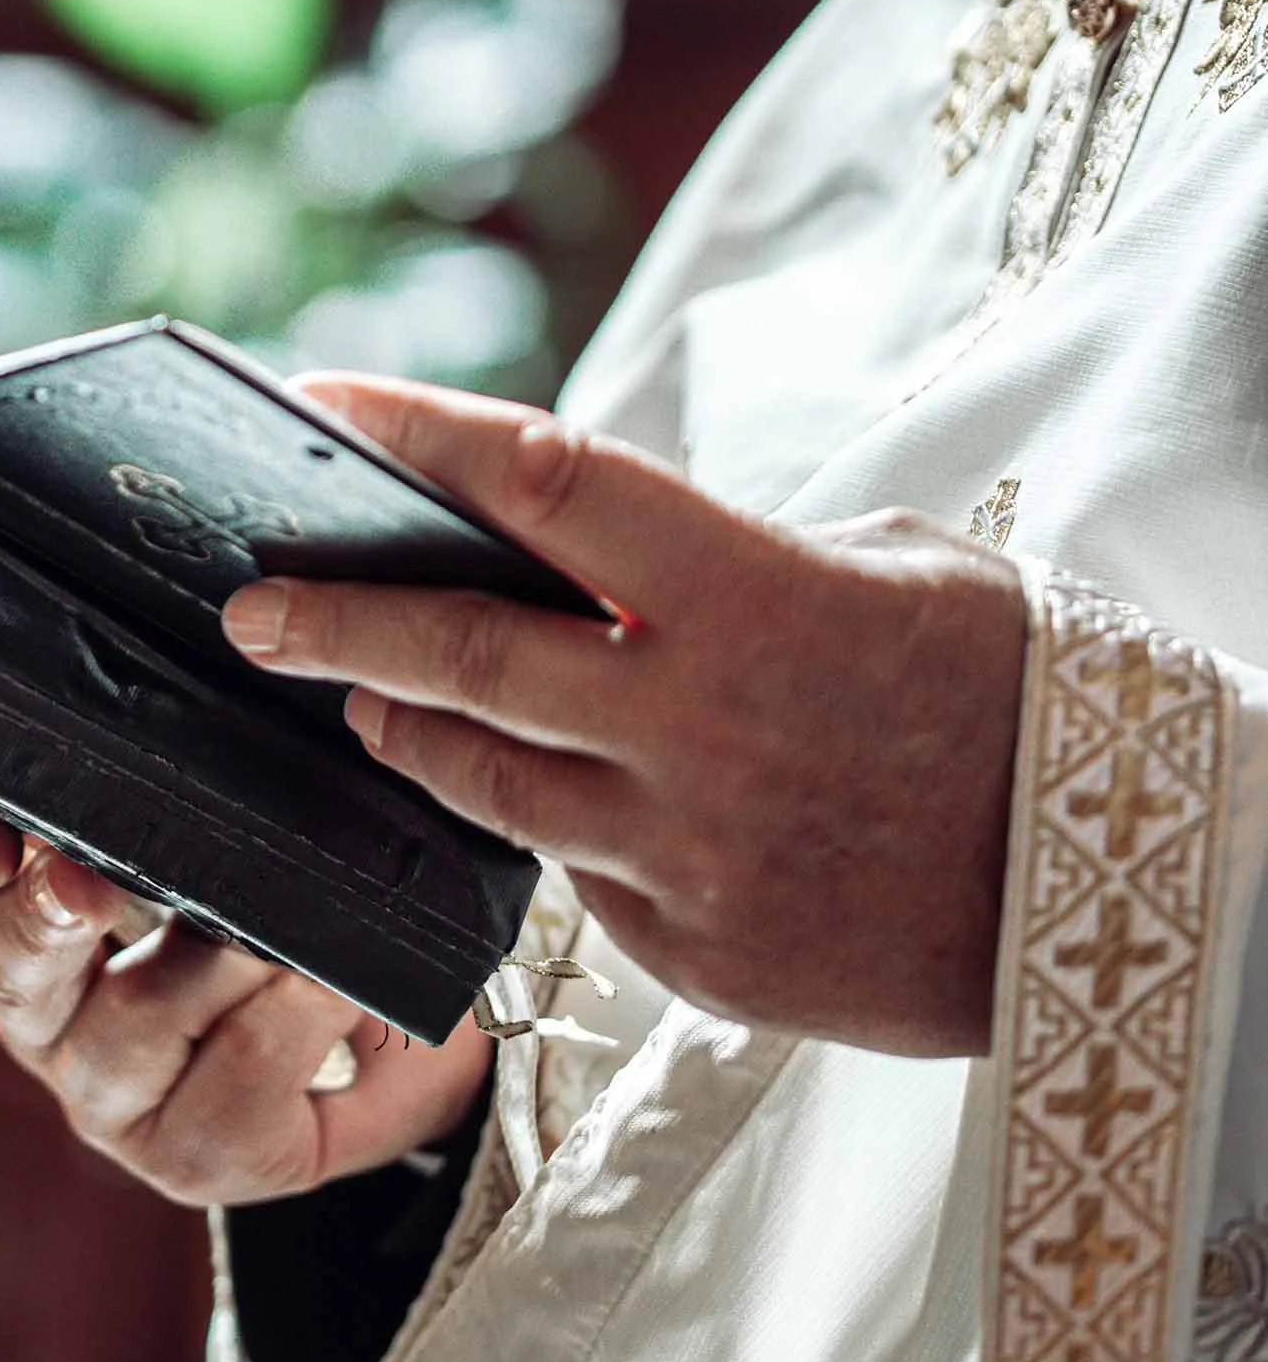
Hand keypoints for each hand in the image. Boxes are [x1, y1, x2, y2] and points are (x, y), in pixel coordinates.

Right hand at [0, 793, 491, 1205]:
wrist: (404, 1033)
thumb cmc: (296, 918)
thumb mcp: (234, 847)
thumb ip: (180, 810)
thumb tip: (185, 735)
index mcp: (32, 926)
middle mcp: (50, 1022)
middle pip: (6, 969)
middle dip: (42, 918)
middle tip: (76, 882)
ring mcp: (111, 1100)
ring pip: (132, 1021)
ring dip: (214, 959)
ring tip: (277, 925)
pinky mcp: (192, 1160)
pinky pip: (234, 1077)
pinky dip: (291, 1019)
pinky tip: (332, 986)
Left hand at [220, 379, 1027, 1062]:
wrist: (1112, 891)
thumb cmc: (1010, 695)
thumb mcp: (898, 568)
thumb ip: (739, 558)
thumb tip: (612, 553)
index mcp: (752, 597)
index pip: (544, 489)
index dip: (420, 440)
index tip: (324, 406)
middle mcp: (695, 727)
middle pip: (462, 658)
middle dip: (334, 624)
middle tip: (249, 606)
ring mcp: (685, 855)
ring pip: (484, 787)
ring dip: (406, 734)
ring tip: (357, 696)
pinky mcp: (692, 955)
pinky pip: (580, 882)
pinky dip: (552, 831)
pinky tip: (544, 797)